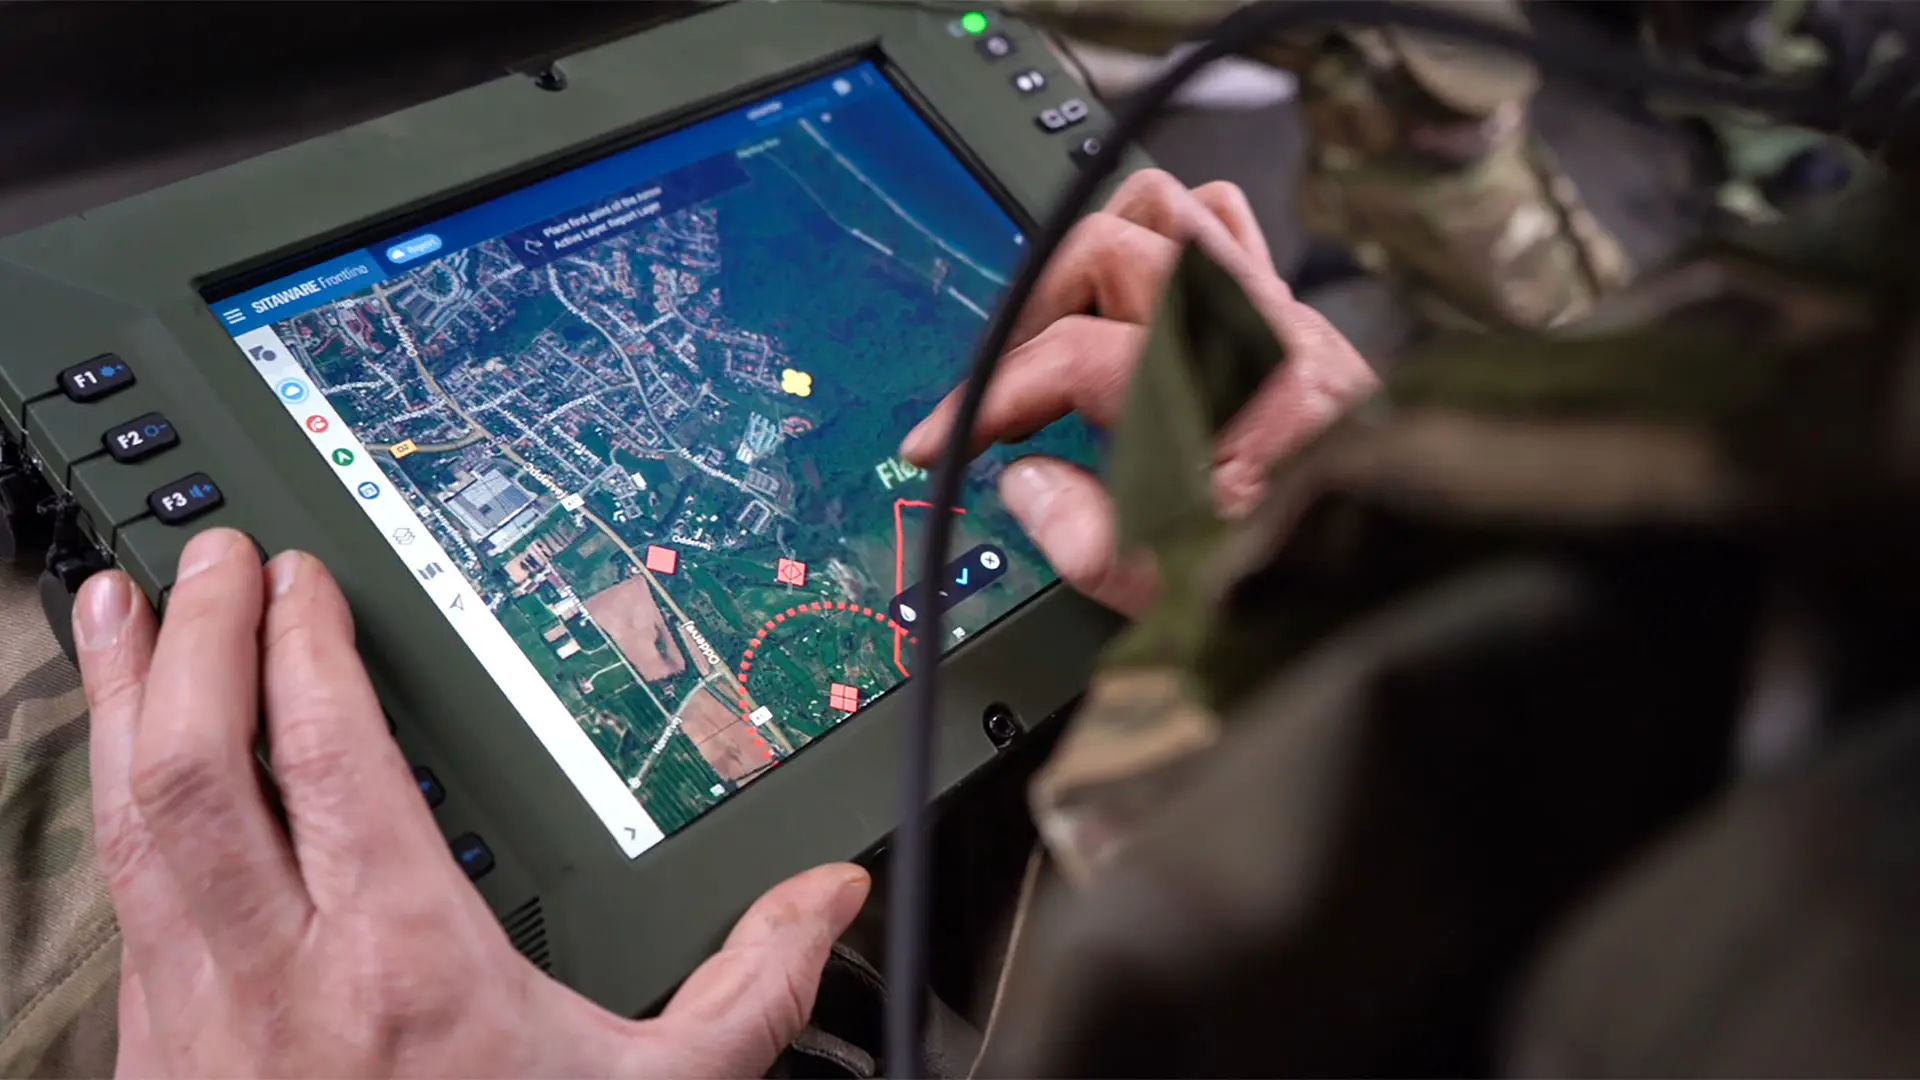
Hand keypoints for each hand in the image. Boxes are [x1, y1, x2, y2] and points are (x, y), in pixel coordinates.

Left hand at [76, 528, 868, 1078]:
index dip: (304, 648)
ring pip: (131, 822)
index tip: (306, 583)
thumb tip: (827, 903)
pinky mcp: (159, 1049)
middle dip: (197, 639)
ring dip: (122, 700)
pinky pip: (119, 894)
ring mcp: (198, 1013)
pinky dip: (111, 800)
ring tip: (118, 609)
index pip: (330, 760)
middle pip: (197, 766)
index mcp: (404, 964)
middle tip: (209, 553)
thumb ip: (749, 993)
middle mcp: (278, 976)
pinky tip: (120, 765)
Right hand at [900, 170, 1376, 615]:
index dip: (985, 400)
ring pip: (1170, 213)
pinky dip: (1171, 247)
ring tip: (1064, 329)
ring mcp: (1279, 316)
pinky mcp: (1298, 325)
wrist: (1424, 583)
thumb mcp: (1184, 595)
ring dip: (1100, 259)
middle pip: (1108, 250)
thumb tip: (1025, 486)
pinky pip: (1229, 233)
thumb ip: (1085, 538)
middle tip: (1003, 389)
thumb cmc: (1326, 584)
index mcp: (1219, 391)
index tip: (941, 441)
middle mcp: (1253, 330)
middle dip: (1034, 314)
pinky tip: (1141, 306)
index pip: (1068, 356)